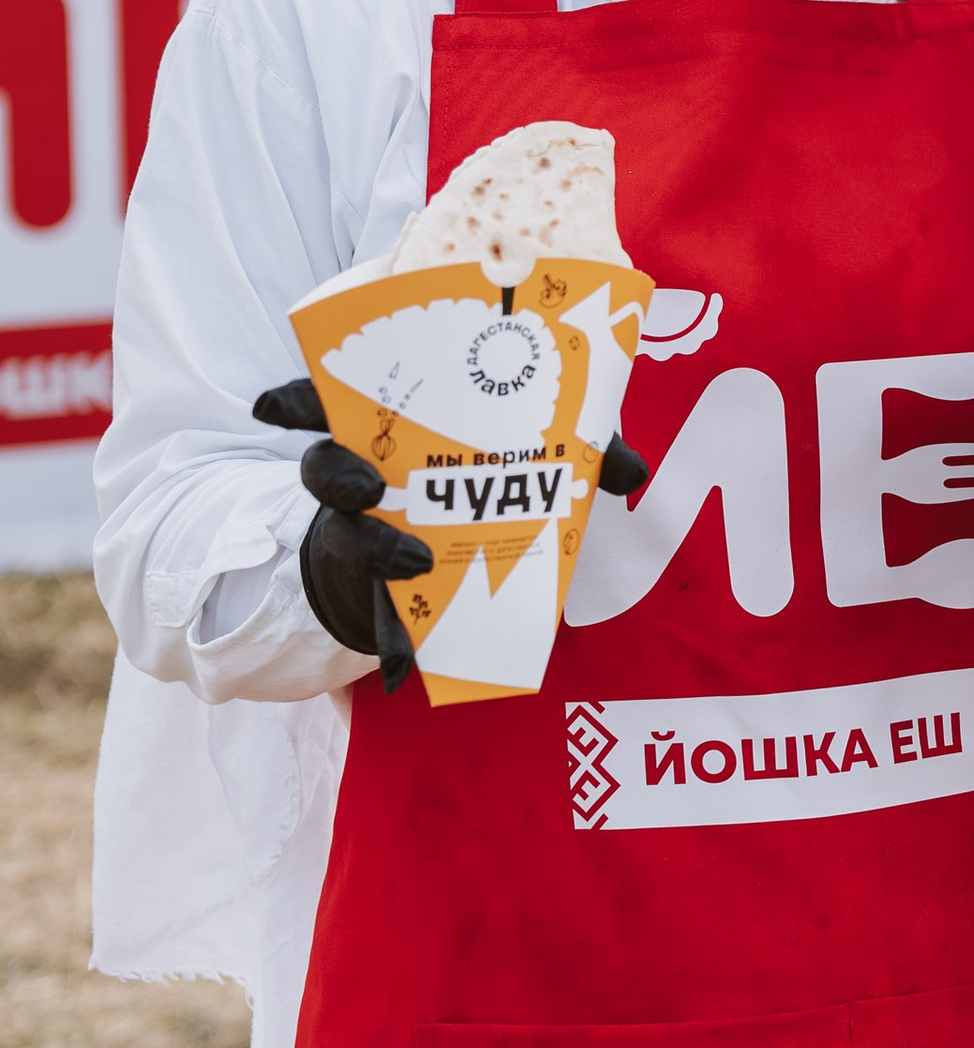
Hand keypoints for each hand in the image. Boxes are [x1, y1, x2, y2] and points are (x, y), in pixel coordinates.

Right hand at [254, 380, 651, 685]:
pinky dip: (395, 632)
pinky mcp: (379, 589)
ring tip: (410, 558)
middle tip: (366, 484)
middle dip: (336, 472)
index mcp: (387, 427)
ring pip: (342, 536)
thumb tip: (629, 470)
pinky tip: (407, 647)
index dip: (297, 399)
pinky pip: (376, 607)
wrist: (457, 555)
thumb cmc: (487, 480)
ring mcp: (362, 534)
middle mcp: (361, 475)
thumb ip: (582, 449)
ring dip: (369, 547)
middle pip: (322, 467)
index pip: (328, 401)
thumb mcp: (539, 453)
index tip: (271, 408)